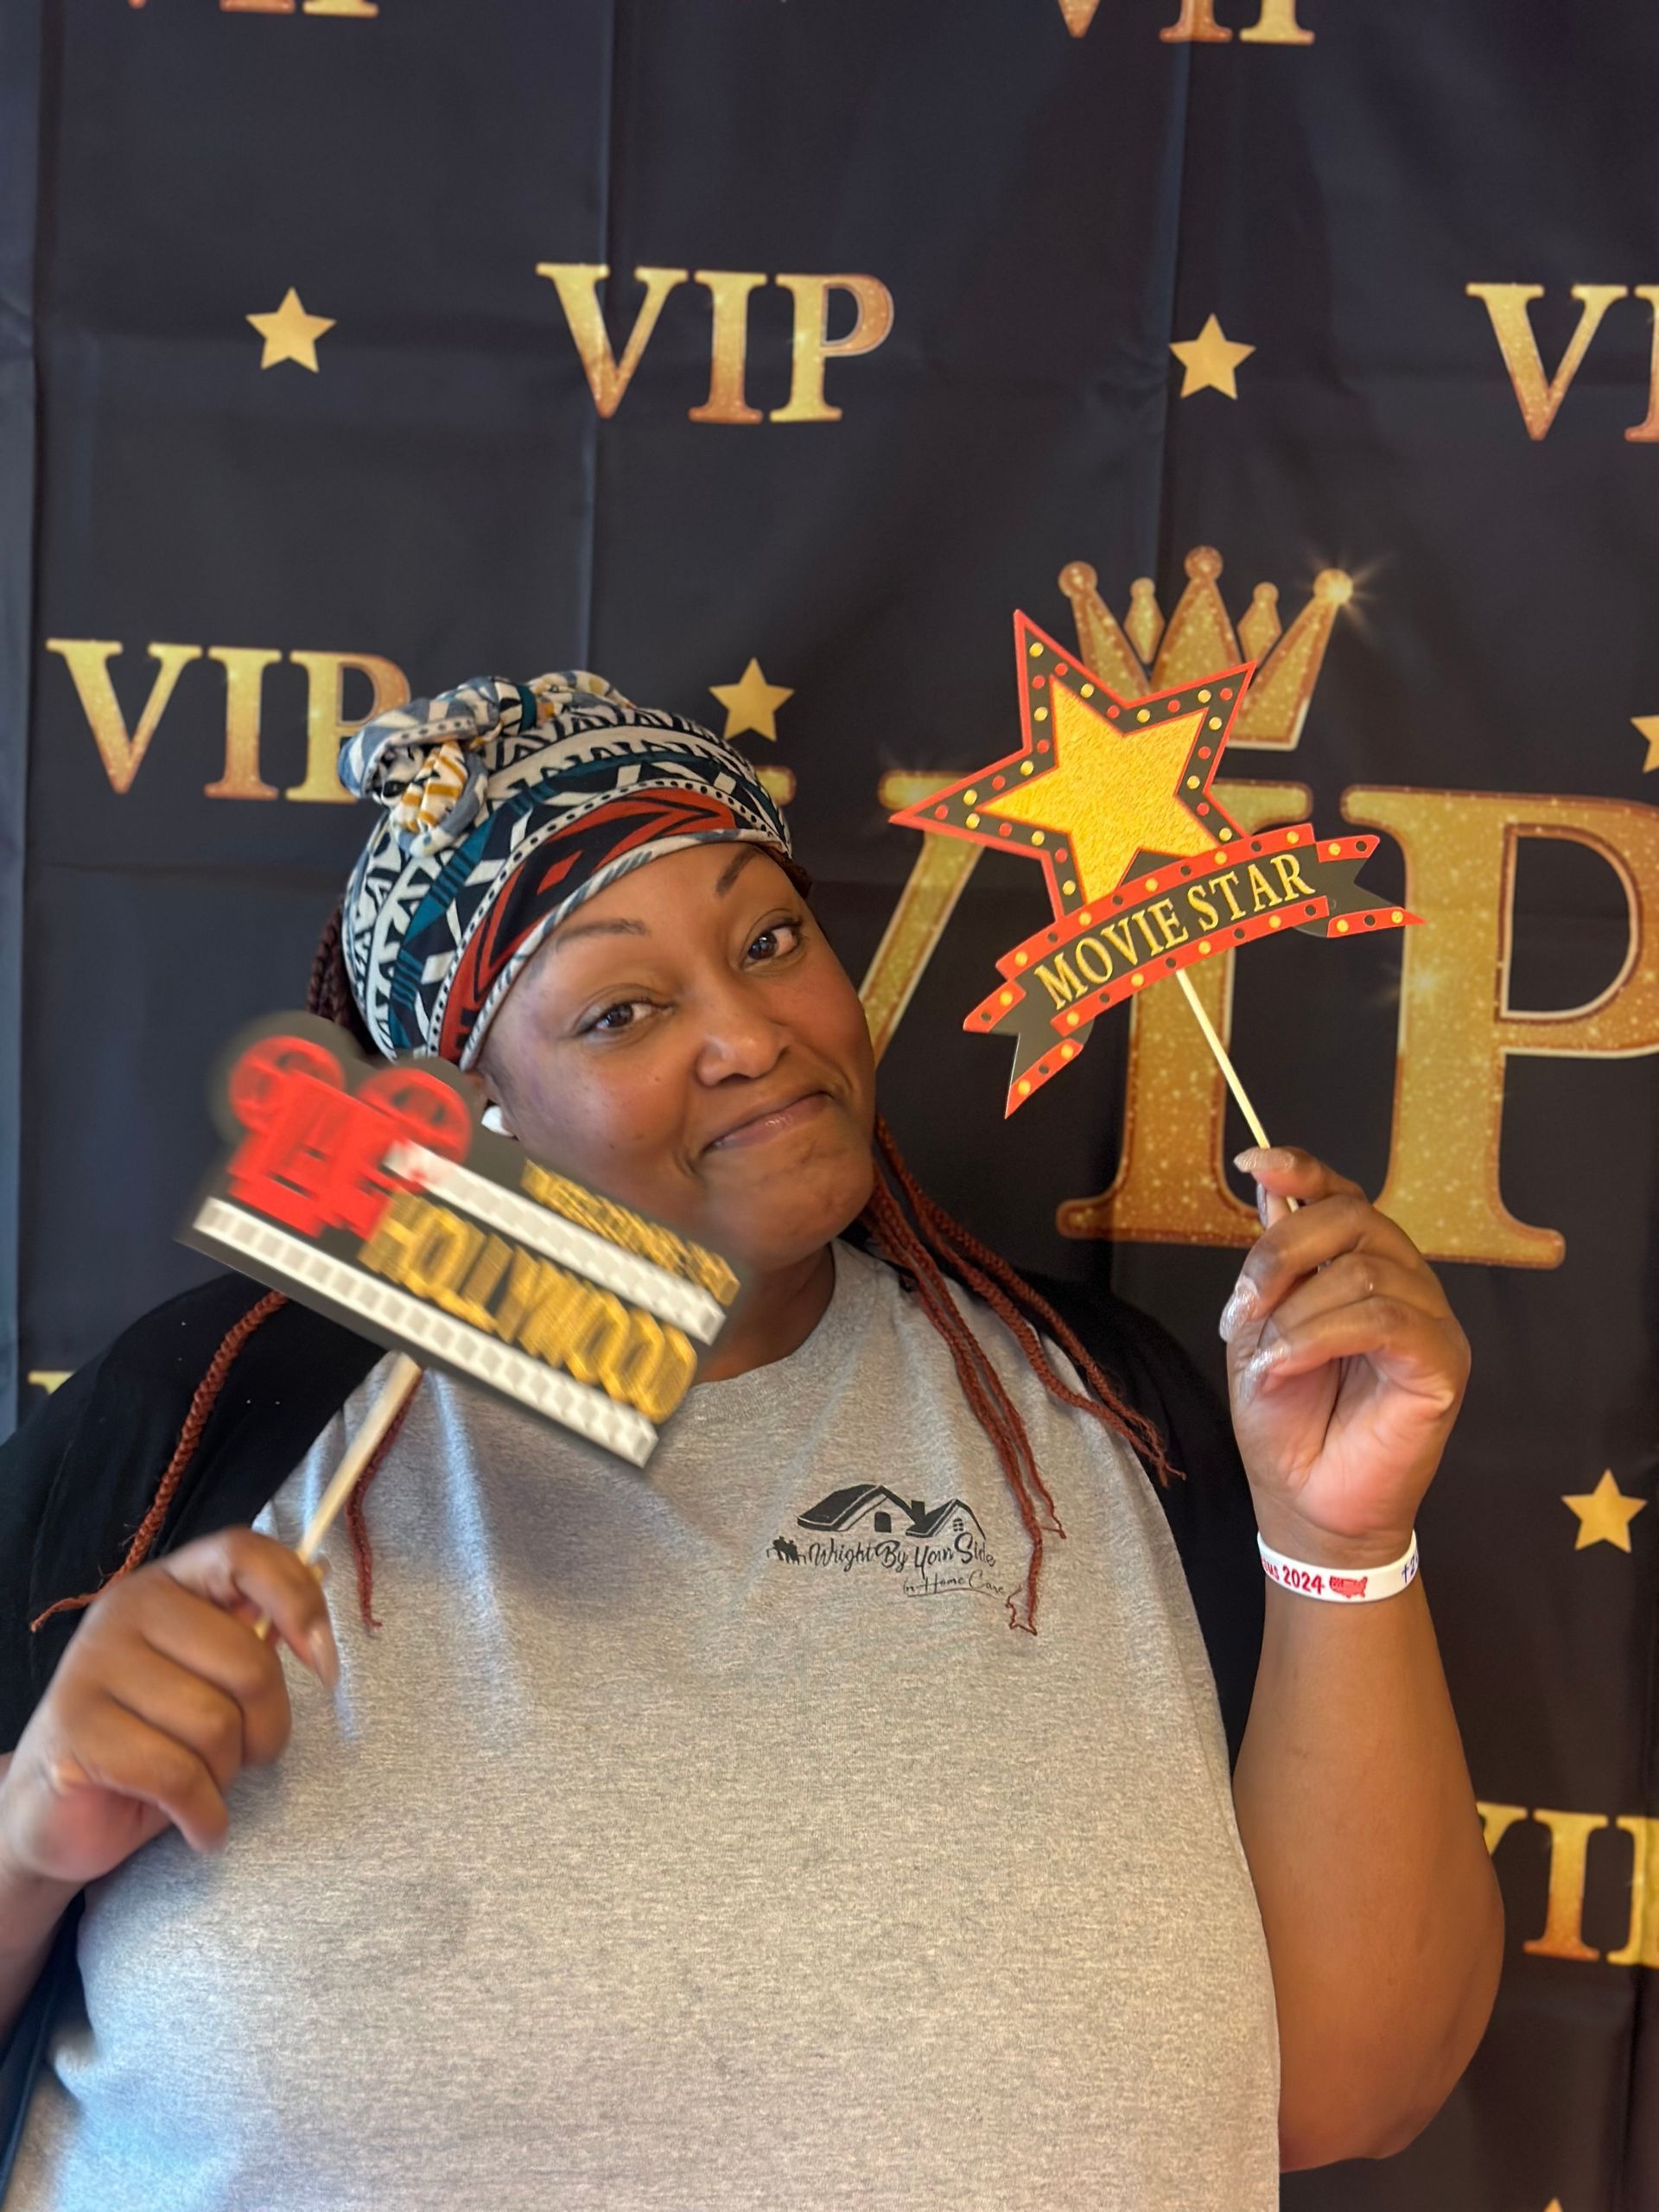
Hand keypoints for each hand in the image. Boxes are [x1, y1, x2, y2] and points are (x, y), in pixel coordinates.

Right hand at [0, 1531, 337, 1891]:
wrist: (57, 1809)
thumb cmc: (153, 1737)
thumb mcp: (208, 1681)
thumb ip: (252, 1643)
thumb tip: (319, 1636)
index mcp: (168, 1583)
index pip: (243, 1554)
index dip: (298, 1600)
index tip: (325, 1664)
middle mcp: (125, 1610)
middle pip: (248, 1661)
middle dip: (267, 1726)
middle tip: (248, 1755)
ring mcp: (92, 1666)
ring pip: (216, 1725)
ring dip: (227, 1773)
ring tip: (202, 1782)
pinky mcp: (75, 1731)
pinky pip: (178, 1776)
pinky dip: (205, 1814)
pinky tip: (200, 1825)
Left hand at [1220, 1147, 1469, 1567]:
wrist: (1304, 1500)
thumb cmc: (1285, 1418)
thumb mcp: (1260, 1328)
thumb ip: (1273, 1262)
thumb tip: (1270, 1184)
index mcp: (1360, 1265)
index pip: (1344, 1195)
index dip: (1303, 1169)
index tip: (1251, 1162)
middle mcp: (1405, 1281)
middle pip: (1353, 1217)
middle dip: (1280, 1254)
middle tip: (1243, 1311)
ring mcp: (1430, 1320)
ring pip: (1363, 1270)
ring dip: (1295, 1313)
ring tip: (1267, 1361)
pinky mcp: (1443, 1363)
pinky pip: (1385, 1320)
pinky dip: (1321, 1336)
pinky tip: (1288, 1365)